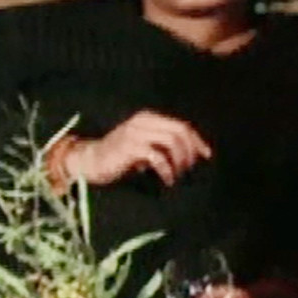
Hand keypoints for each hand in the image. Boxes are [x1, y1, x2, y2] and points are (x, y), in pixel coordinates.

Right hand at [64, 111, 210, 186]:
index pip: (181, 126)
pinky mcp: (130, 147)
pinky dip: (167, 170)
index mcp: (149, 118)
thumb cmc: (121, 156)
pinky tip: (167, 180)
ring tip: (178, 174)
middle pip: (180, 131)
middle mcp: (143, 121)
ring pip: (172, 142)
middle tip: (190, 168)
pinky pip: (158, 157)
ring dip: (180, 160)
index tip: (206, 155)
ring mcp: (136, 133)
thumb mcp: (146, 145)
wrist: (91, 161)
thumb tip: (194, 153)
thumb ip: (165, 144)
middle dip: (191, 150)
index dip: (197, 141)